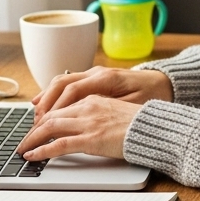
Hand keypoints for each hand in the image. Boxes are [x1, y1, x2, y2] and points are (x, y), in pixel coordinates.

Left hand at [17, 95, 142, 160]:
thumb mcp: (118, 113)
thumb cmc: (142, 124)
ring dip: (32, 139)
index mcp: (94, 99)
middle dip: (33, 129)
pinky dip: (41, 150)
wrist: (155, 129)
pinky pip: (58, 144)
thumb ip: (101, 115)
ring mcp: (88, 123)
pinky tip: (33, 156)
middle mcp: (88, 107)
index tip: (37, 128)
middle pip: (50, 116)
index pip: (62, 107)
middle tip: (25, 141)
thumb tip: (90, 127)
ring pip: (49, 128)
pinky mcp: (90, 139)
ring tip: (23, 150)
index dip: (45, 118)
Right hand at [33, 66, 172, 119]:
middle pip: (61, 85)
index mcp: (106, 79)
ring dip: (46, 100)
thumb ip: (111, 108)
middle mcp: (96, 74)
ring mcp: (94, 75)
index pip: (71, 91)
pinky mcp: (94, 80)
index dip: (55, 108)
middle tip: (34, 126)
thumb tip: (89, 117)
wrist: (165, 83)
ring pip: (61, 83)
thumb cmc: (153, 96)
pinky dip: (54, 95)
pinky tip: (44, 106)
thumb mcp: (135, 105)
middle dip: (45, 106)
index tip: (43, 125)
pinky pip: (68, 85)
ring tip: (35, 119)